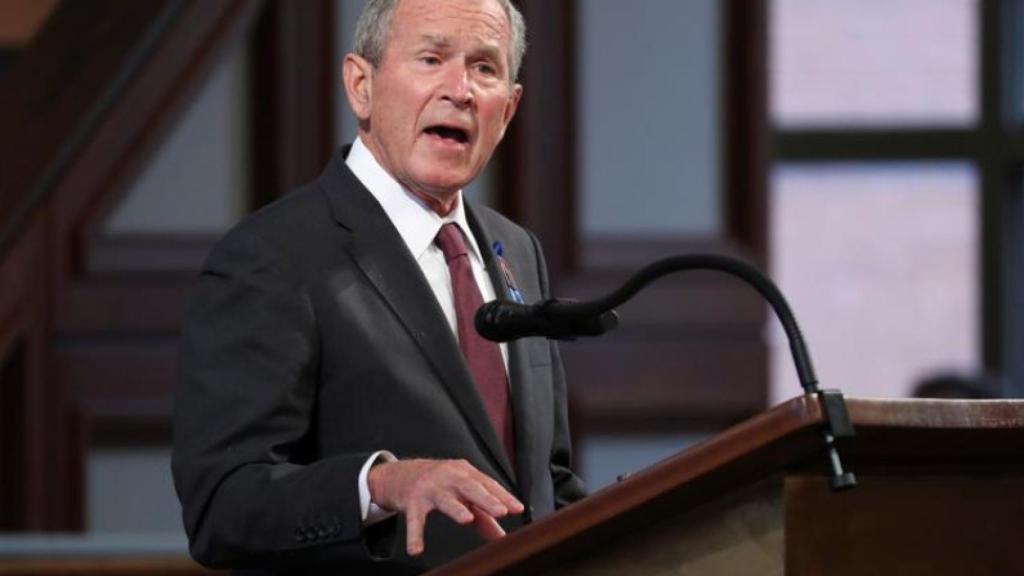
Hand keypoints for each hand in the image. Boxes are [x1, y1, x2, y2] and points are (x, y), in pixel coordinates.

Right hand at [367, 458, 523, 555]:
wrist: (401, 474)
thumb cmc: (438, 484)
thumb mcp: (461, 494)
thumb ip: (482, 515)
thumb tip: (501, 535)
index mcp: (464, 473)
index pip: (487, 484)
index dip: (503, 496)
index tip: (517, 508)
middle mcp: (449, 477)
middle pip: (470, 487)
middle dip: (486, 499)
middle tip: (501, 511)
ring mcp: (430, 488)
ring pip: (444, 499)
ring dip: (456, 508)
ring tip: (467, 520)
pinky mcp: (412, 502)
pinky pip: (414, 520)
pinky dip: (415, 535)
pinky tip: (416, 549)